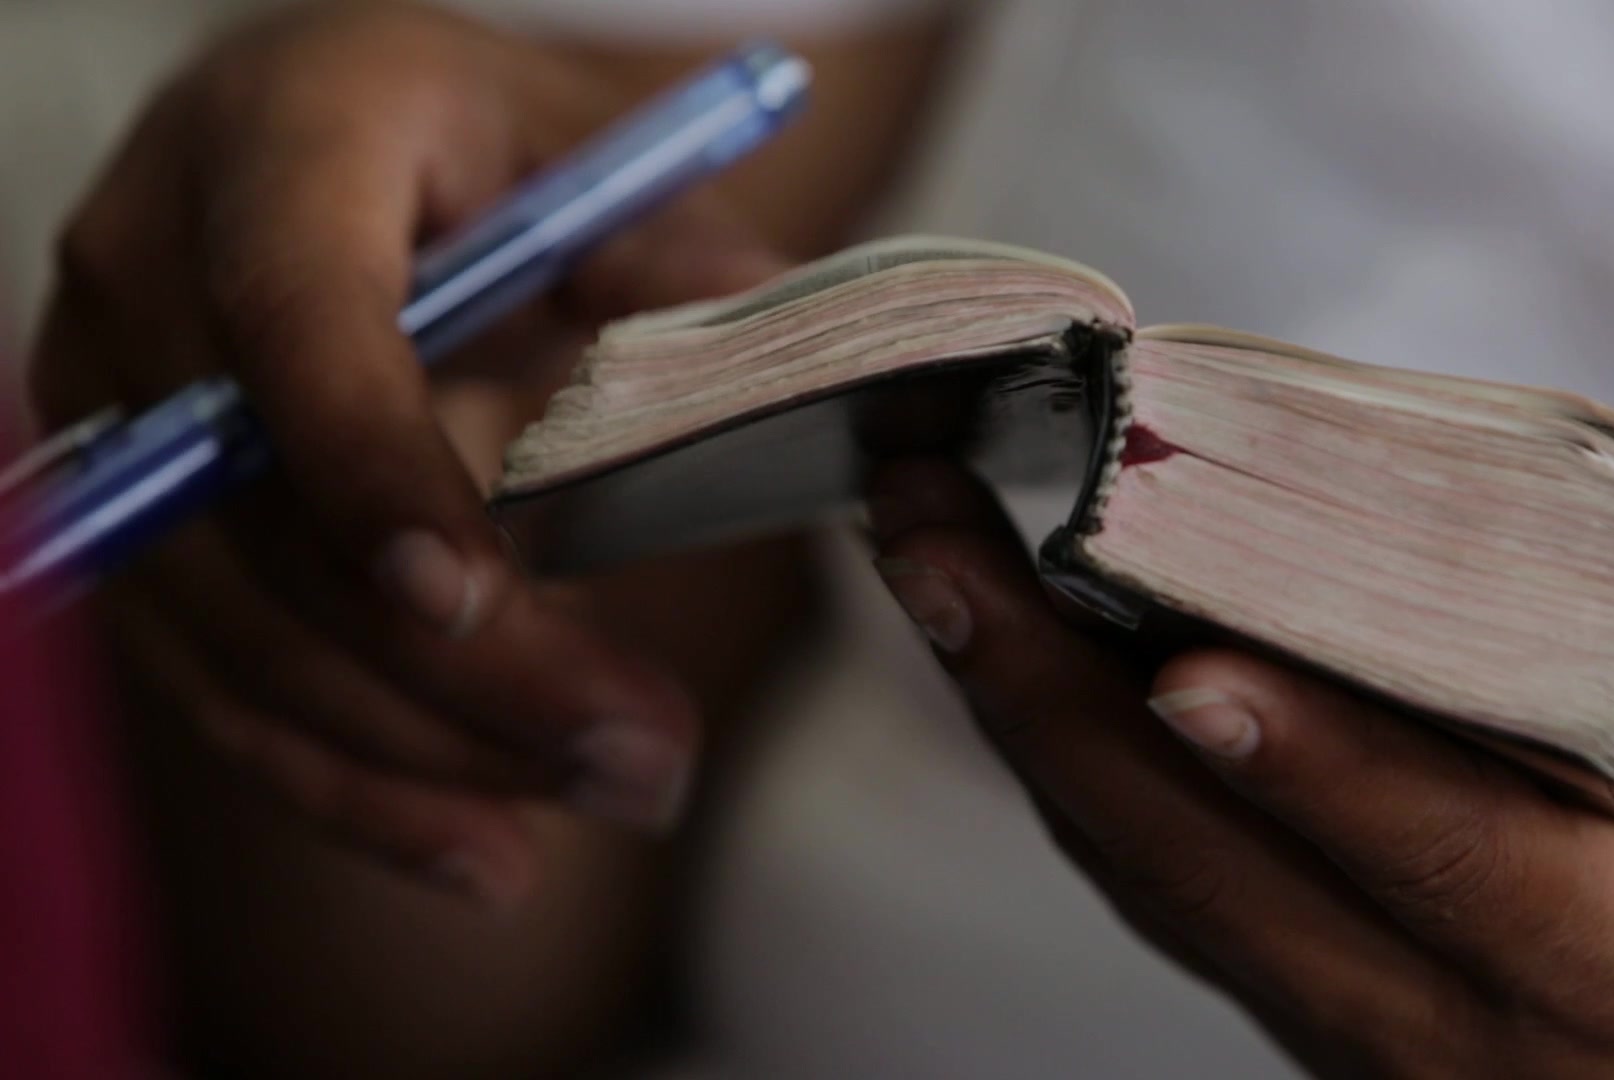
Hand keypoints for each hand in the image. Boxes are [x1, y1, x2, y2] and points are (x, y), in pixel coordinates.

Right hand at [29, 1, 787, 908]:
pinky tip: (482, 849)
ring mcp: (114, 416)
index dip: (369, 465)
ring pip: (237, 633)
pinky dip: (350, 781)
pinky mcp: (131, 526)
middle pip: (274, 521)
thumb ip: (676, 253)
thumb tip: (783, 346)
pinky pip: (217, 684)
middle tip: (642, 758)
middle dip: (461, 670)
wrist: (335, 141)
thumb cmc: (478, 140)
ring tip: (603, 798)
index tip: (472, 600)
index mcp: (276, 150)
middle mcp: (150, 282)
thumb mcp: (589, 155)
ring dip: (420, 751)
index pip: (295, 322)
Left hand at [868, 458, 1613, 1076]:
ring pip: (1158, 886)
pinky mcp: (1321, 1011)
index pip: (1436, 852)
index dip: (1306, 751)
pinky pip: (1174, 892)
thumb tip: (1515, 445)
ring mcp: (1367, 1039)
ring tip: (934, 562)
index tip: (1170, 652)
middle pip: (1212, 875)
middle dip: (1045, 700)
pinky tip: (1019, 650)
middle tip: (932, 535)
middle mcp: (1458, 1037)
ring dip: (1028, 722)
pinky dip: (1084, 766)